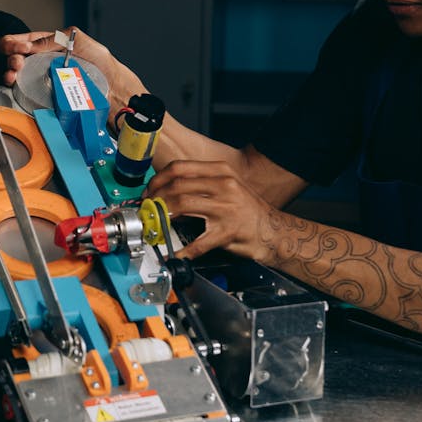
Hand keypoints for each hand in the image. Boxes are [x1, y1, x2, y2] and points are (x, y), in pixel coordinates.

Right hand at [0, 27, 130, 96]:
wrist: (111, 88)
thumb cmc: (100, 63)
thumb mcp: (77, 40)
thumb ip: (52, 39)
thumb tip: (29, 45)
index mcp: (49, 45)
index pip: (24, 40)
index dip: (15, 41)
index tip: (18, 47)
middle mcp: (43, 62)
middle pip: (16, 56)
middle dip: (12, 56)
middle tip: (18, 62)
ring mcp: (42, 79)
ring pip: (15, 74)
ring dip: (9, 71)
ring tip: (13, 73)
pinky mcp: (44, 96)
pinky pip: (24, 91)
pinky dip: (15, 86)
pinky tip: (14, 83)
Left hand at [145, 160, 282, 264]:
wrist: (273, 231)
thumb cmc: (247, 211)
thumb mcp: (226, 187)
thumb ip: (200, 185)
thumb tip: (166, 191)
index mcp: (221, 171)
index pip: (180, 167)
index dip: (158, 179)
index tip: (149, 191)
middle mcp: (224, 185)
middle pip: (177, 185)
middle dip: (155, 198)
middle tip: (148, 209)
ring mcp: (227, 207)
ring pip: (183, 204)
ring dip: (162, 215)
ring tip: (156, 224)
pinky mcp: (228, 231)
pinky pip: (199, 241)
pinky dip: (184, 250)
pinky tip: (176, 254)